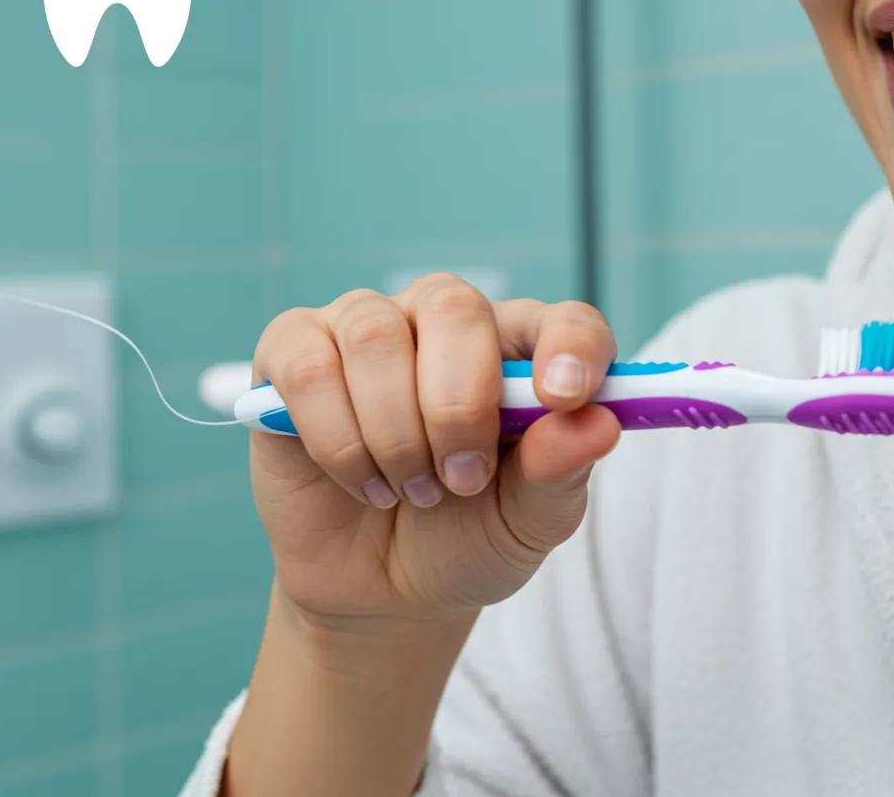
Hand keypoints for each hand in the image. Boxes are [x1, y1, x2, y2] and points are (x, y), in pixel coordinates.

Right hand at [249, 272, 620, 633]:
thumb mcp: (524, 524)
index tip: (565, 397)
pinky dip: (338, 439)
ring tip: (410, 491)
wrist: (379, 588)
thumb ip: (559, 473)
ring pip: (375, 337)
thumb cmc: (465, 539)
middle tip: (462, 481)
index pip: (560, 318)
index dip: (567, 346)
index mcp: (517, 352)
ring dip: (396, 433)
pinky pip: (309, 367)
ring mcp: (365, 329)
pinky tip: (359, 479)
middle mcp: (442, 322)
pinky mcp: (295, 355)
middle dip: (458, 405)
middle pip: (453, 307)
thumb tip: (599, 423)